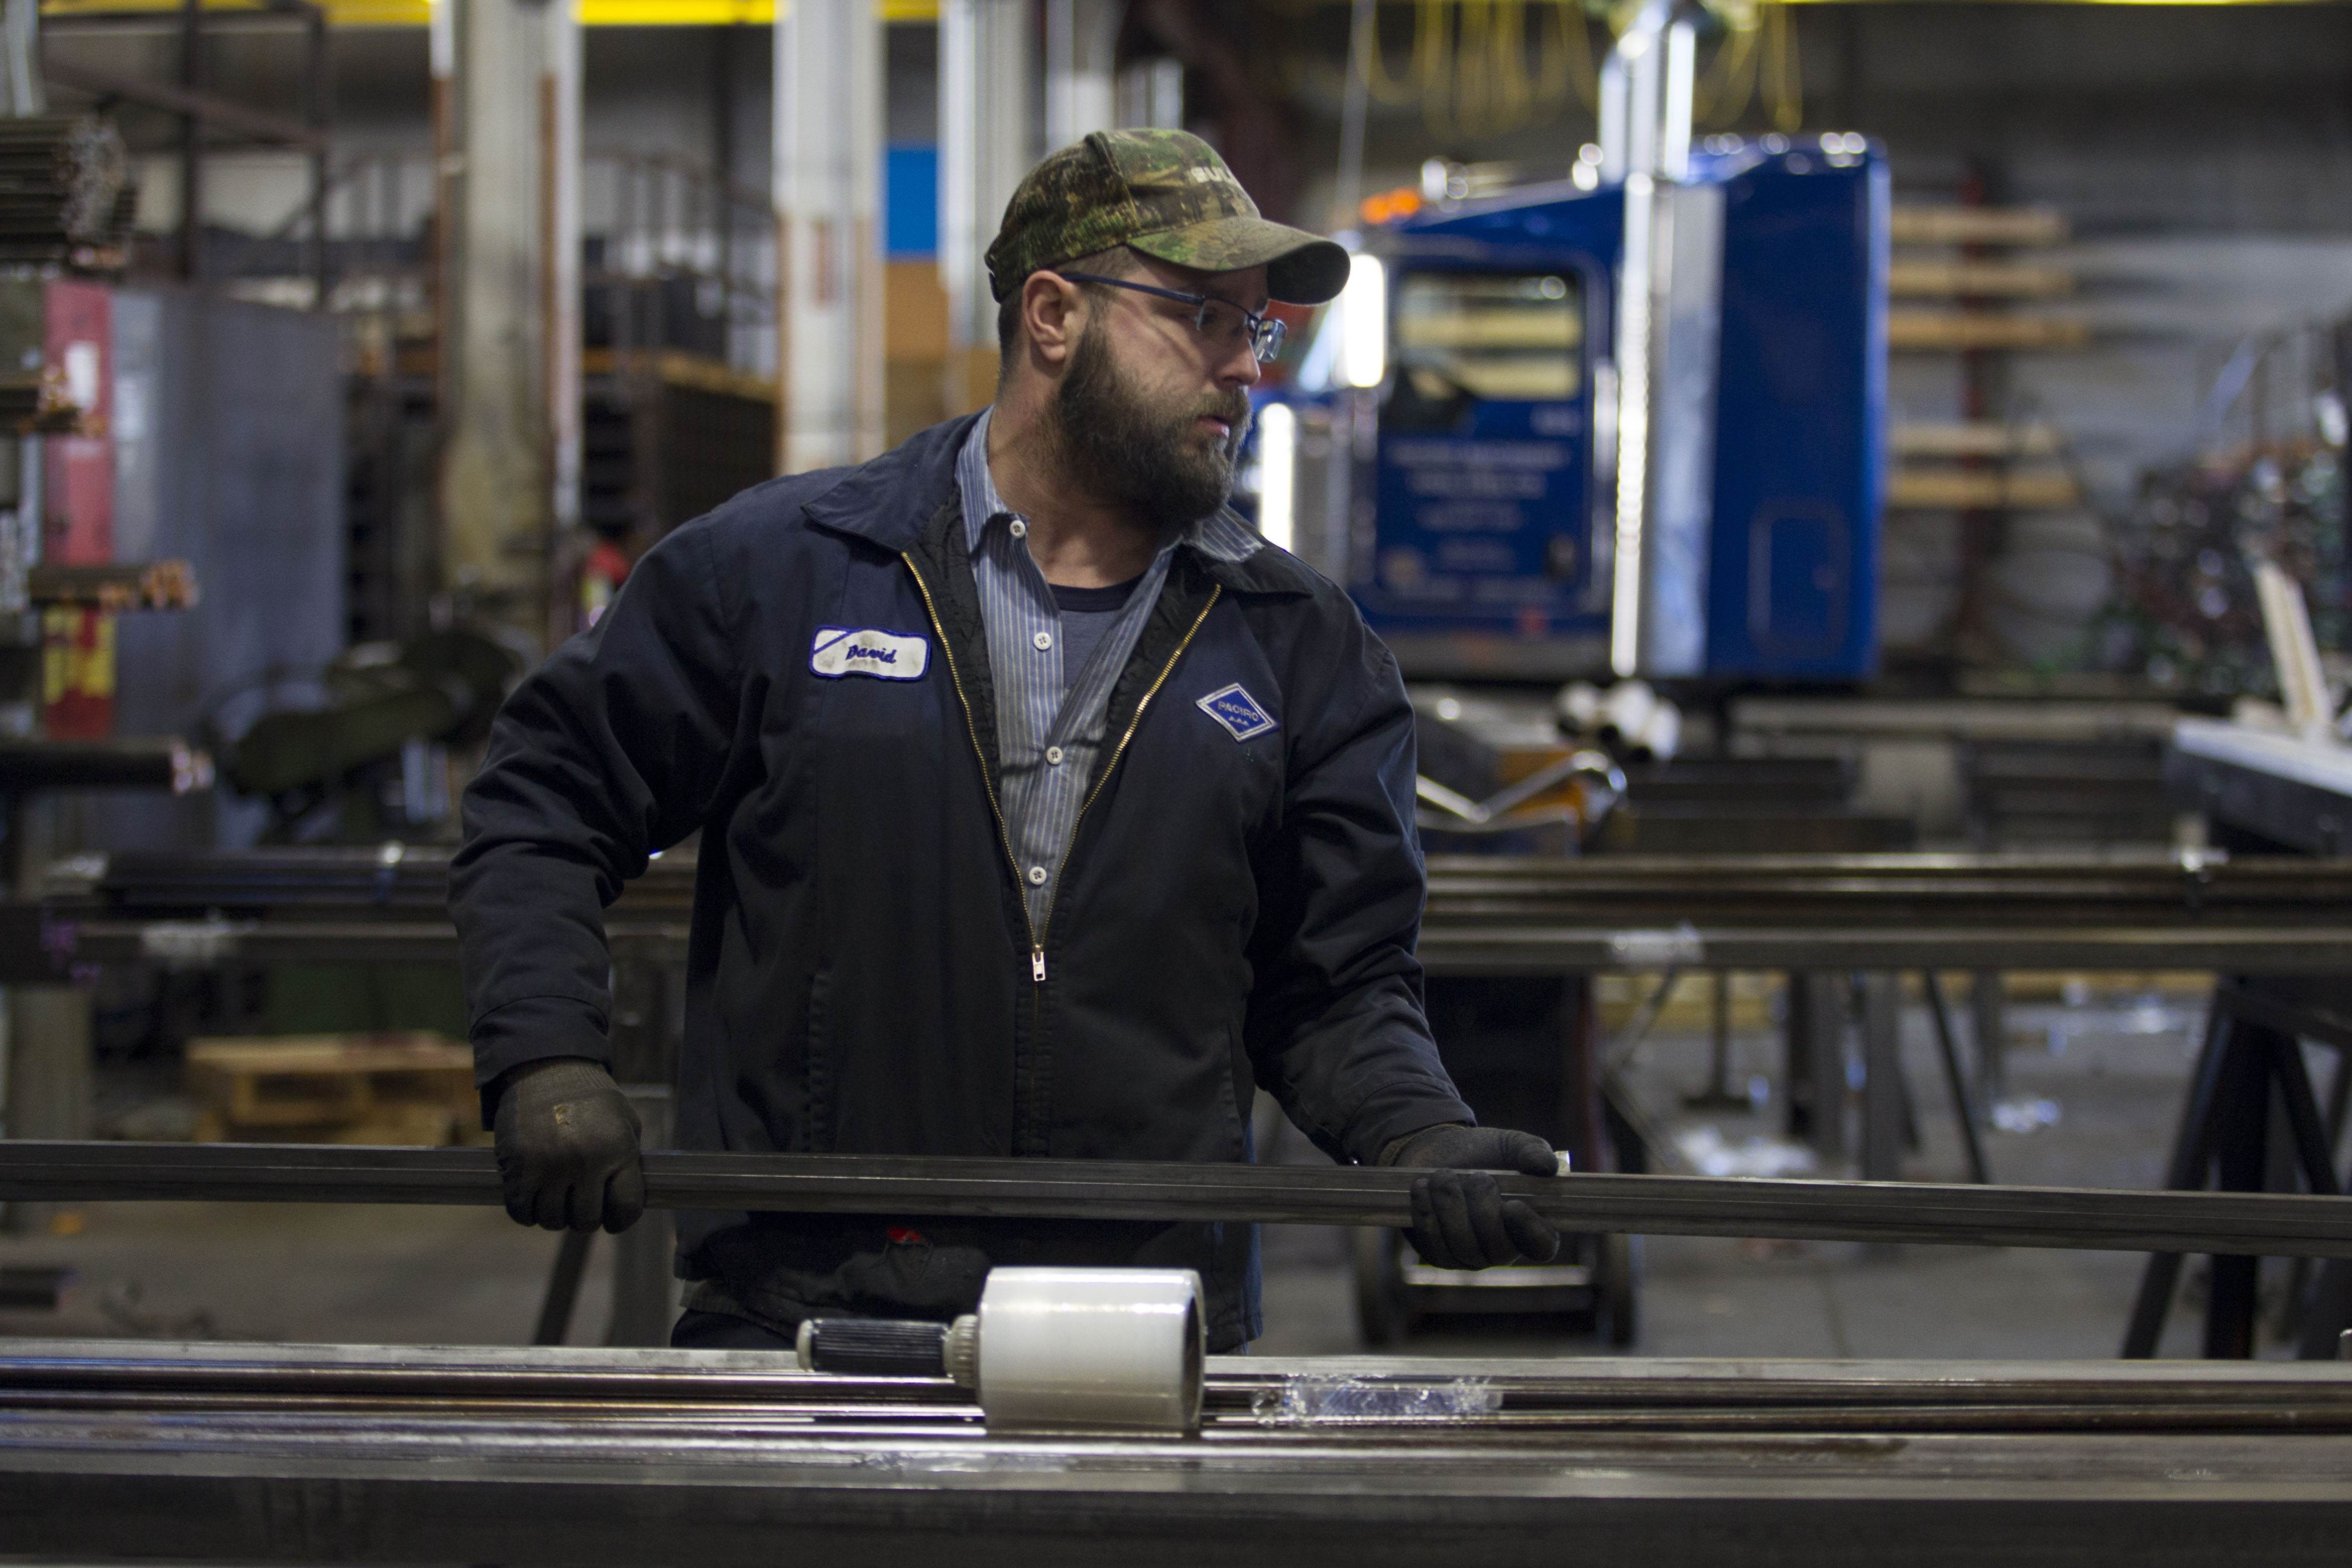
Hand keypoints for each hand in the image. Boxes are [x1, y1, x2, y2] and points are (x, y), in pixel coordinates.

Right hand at [492, 1058, 645, 1232]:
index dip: (621, 1220)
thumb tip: (624, 1201)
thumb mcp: (624, 1121)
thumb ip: (628, 1161)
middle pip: (586, 1220)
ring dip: (555, 1215)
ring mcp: (549, 1165)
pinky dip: (527, 1212)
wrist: (546, 1067)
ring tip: (557, 1199)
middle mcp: (585, 1161)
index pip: (626, 1208)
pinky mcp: (517, 1166)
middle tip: (580, 1204)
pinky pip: (521, 1211)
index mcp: (618, 1149)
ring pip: (552, 1220)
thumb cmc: (591, 1097)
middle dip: (585, 1217)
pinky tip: (534, 1199)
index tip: (613, 1219)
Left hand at [1380, 1123, 1559, 1269]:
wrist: (1440, 1152)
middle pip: (1498, 1249)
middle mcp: (1502, 1249)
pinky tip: (1423, 1186)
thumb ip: (1533, 1151)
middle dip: (1483, 1208)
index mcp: (1530, 1225)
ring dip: (1450, 1204)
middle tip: (1477, 1176)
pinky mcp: (1437, 1254)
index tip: (1513, 1205)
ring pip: (1461, 1245)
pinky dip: (1426, 1211)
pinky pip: (1431, 1243)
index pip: (1542, 1246)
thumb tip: (1547, 1166)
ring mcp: (1468, 1256)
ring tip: (1444, 1175)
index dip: (1531, 1232)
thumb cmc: (1485, 1153)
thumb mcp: (1512, 1144)